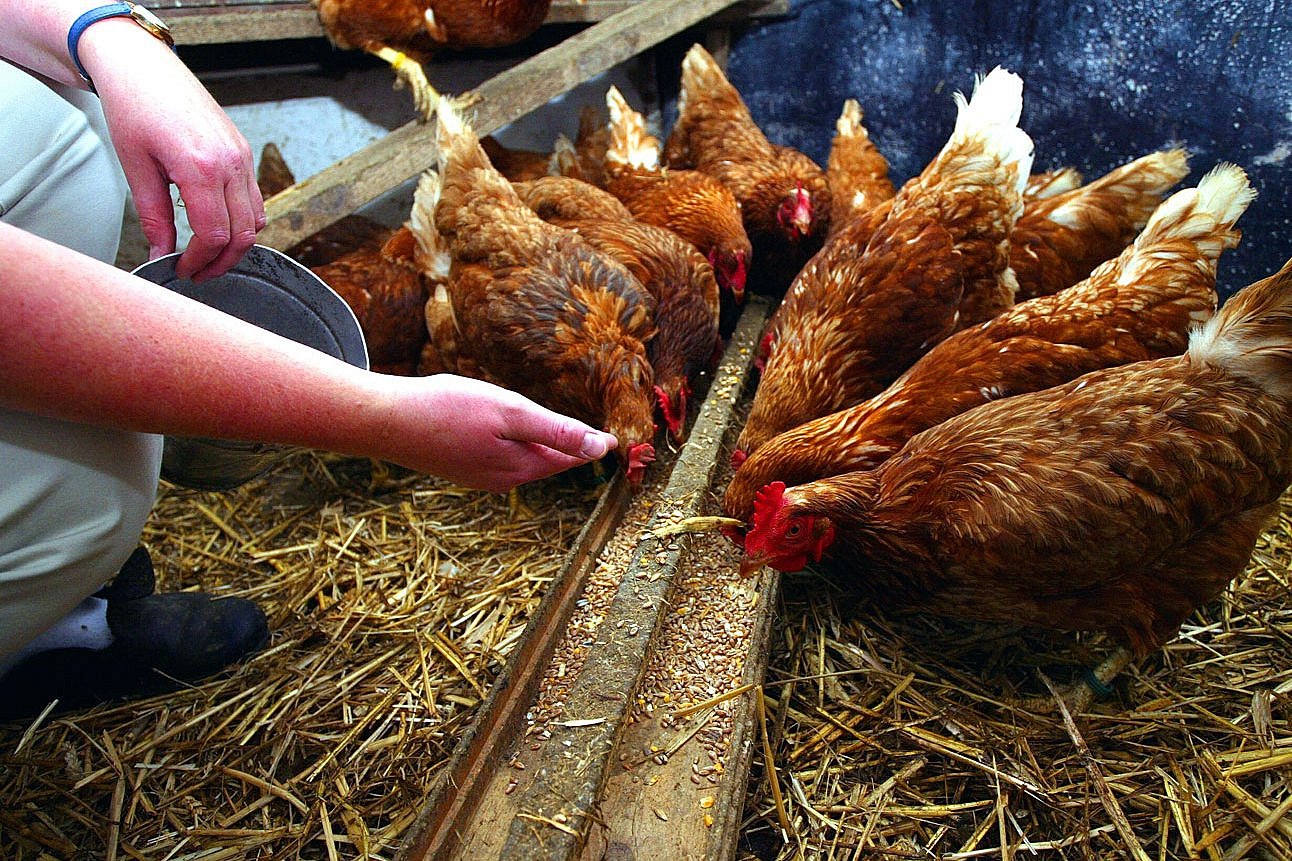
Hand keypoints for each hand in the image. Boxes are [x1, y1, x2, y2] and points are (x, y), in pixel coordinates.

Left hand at [88, 27, 263, 279]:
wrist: (143, 67)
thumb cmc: (133, 108)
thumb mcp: (136, 168)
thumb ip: (153, 217)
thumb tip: (161, 255)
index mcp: (200, 167)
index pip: (213, 234)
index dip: (200, 261)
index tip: (183, 270)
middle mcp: (230, 163)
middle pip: (243, 234)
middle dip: (222, 262)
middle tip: (199, 273)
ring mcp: (241, 156)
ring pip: (256, 219)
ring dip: (236, 244)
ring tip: (209, 254)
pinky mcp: (243, 151)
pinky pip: (255, 198)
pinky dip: (243, 220)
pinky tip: (219, 225)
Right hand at [379, 374, 617, 492]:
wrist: (386, 421)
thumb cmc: (448, 410)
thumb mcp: (511, 412)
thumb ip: (557, 430)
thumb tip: (602, 447)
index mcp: (521, 468)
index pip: (570, 456)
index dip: (592, 442)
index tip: (617, 437)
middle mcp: (503, 479)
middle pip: (548, 459)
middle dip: (568, 444)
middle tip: (596, 430)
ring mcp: (479, 475)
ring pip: (523, 457)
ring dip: (539, 442)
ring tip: (560, 428)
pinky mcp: (461, 466)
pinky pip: (500, 455)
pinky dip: (512, 441)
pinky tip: (508, 427)